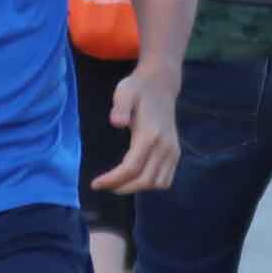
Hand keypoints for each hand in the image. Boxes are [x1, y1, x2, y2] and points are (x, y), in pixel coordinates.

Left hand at [90, 60, 184, 194]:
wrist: (161, 85)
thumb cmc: (138, 89)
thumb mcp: (124, 91)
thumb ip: (120, 106)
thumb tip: (116, 123)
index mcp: (150, 135)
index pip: (131, 168)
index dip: (112, 180)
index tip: (95, 184)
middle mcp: (165, 146)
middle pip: (144, 180)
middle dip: (122, 187)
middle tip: (104, 185)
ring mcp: (173, 150)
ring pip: (157, 184)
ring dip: (137, 188)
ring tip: (119, 184)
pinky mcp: (176, 152)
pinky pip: (166, 179)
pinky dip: (151, 184)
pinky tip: (136, 178)